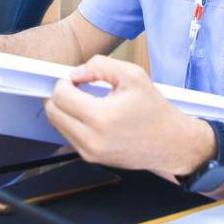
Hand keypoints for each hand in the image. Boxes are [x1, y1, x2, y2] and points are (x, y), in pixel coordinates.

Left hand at [44, 55, 212, 173]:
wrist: (171, 143)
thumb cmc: (154, 109)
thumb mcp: (133, 75)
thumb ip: (100, 66)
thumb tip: (75, 73)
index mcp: (102, 117)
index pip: (60, 96)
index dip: (63, 81)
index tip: (75, 78)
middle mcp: (92, 139)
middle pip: (53, 112)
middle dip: (58, 94)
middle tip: (74, 86)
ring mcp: (90, 152)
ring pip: (57, 124)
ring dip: (63, 108)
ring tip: (84, 99)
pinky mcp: (91, 158)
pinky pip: (68, 135)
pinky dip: (71, 121)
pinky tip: (88, 113)